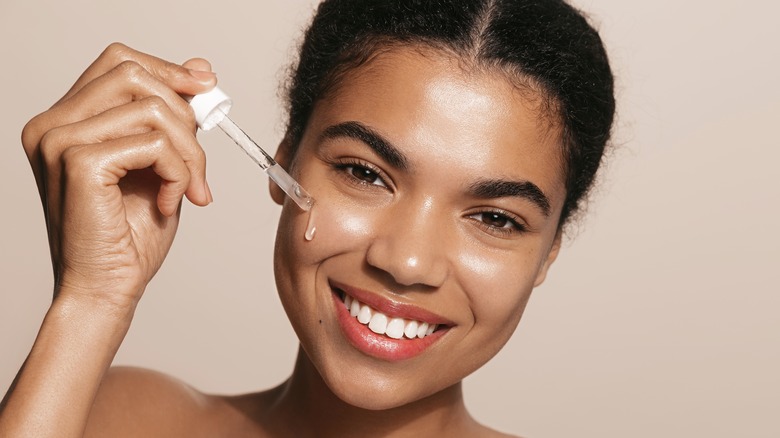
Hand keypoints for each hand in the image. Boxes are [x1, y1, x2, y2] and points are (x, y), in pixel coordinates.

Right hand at [21, 43, 216, 307]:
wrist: (106, 290)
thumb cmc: (129, 235)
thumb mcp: (160, 163)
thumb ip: (171, 117)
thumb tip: (199, 68)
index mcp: (64, 120)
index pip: (119, 62)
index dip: (168, 70)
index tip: (205, 87)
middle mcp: (52, 124)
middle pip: (134, 74)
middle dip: (184, 115)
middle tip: (199, 163)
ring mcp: (59, 141)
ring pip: (153, 109)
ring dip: (188, 152)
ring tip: (187, 189)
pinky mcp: (79, 162)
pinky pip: (155, 143)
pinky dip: (178, 172)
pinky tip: (168, 201)